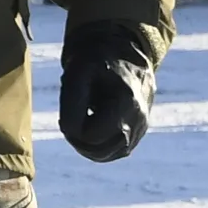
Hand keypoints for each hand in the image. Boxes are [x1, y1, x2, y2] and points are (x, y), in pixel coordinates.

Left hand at [58, 18, 154, 163]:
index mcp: (127, 102)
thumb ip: (71, 103)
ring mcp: (142, 127)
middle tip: (69, 120)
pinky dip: (99, 146)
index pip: (92, 136)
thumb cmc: (95, 62)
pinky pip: (117, 151)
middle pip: (101, 151)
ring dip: (87, 146)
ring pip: (110, 155)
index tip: (66, 112)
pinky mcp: (139, 131)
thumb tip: (70, 132)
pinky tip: (90, 127)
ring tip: (79, 122)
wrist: (121, 52)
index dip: (72, 130)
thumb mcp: (77, 74)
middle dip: (78, 141)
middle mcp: (139, 119)